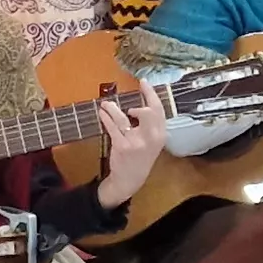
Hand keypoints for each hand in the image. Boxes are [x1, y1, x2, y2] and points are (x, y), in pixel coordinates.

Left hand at [93, 89, 167, 208]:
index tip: (144, 83)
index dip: (151, 94)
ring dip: (113, 109)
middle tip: (130, 98)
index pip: (159, 110)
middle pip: (147, 112)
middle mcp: (151, 138)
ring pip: (124, 118)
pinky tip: (102, 113)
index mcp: (161, 135)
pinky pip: (113, 128)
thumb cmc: (140, 158)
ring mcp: (136, 142)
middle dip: (139, 101)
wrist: (130, 179)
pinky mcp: (122, 146)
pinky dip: (106, 118)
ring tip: (106, 104)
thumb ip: (150, 125)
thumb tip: (139, 106)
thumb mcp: (152, 143)